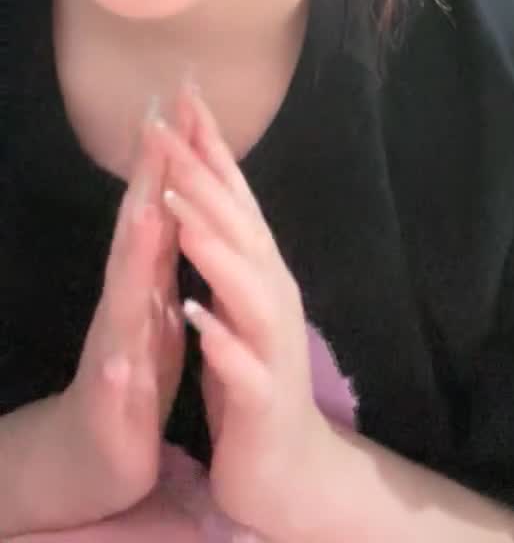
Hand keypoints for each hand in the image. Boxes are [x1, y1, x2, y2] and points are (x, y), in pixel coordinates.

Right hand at [53, 98, 188, 524]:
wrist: (92, 462)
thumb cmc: (132, 383)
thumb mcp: (155, 310)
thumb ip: (161, 257)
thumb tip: (175, 195)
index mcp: (144, 285)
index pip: (160, 209)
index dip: (172, 157)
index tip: (183, 101)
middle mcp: (124, 308)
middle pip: (136, 236)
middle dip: (147, 182)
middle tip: (156, 126)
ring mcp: (113, 355)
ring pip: (122, 304)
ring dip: (131, 260)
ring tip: (143, 216)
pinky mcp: (113, 410)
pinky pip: (115, 392)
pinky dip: (118, 372)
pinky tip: (121, 361)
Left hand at [155, 79, 334, 536]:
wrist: (289, 469)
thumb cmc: (254, 377)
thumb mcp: (236, 301)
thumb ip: (226, 246)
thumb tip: (205, 183)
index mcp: (258, 271)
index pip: (232, 198)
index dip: (209, 146)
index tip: (183, 97)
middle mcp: (271, 295)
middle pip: (237, 226)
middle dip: (203, 176)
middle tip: (170, 126)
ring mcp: (270, 345)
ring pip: (243, 285)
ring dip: (212, 244)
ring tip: (180, 207)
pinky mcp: (260, 396)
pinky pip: (239, 363)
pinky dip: (218, 335)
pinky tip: (194, 313)